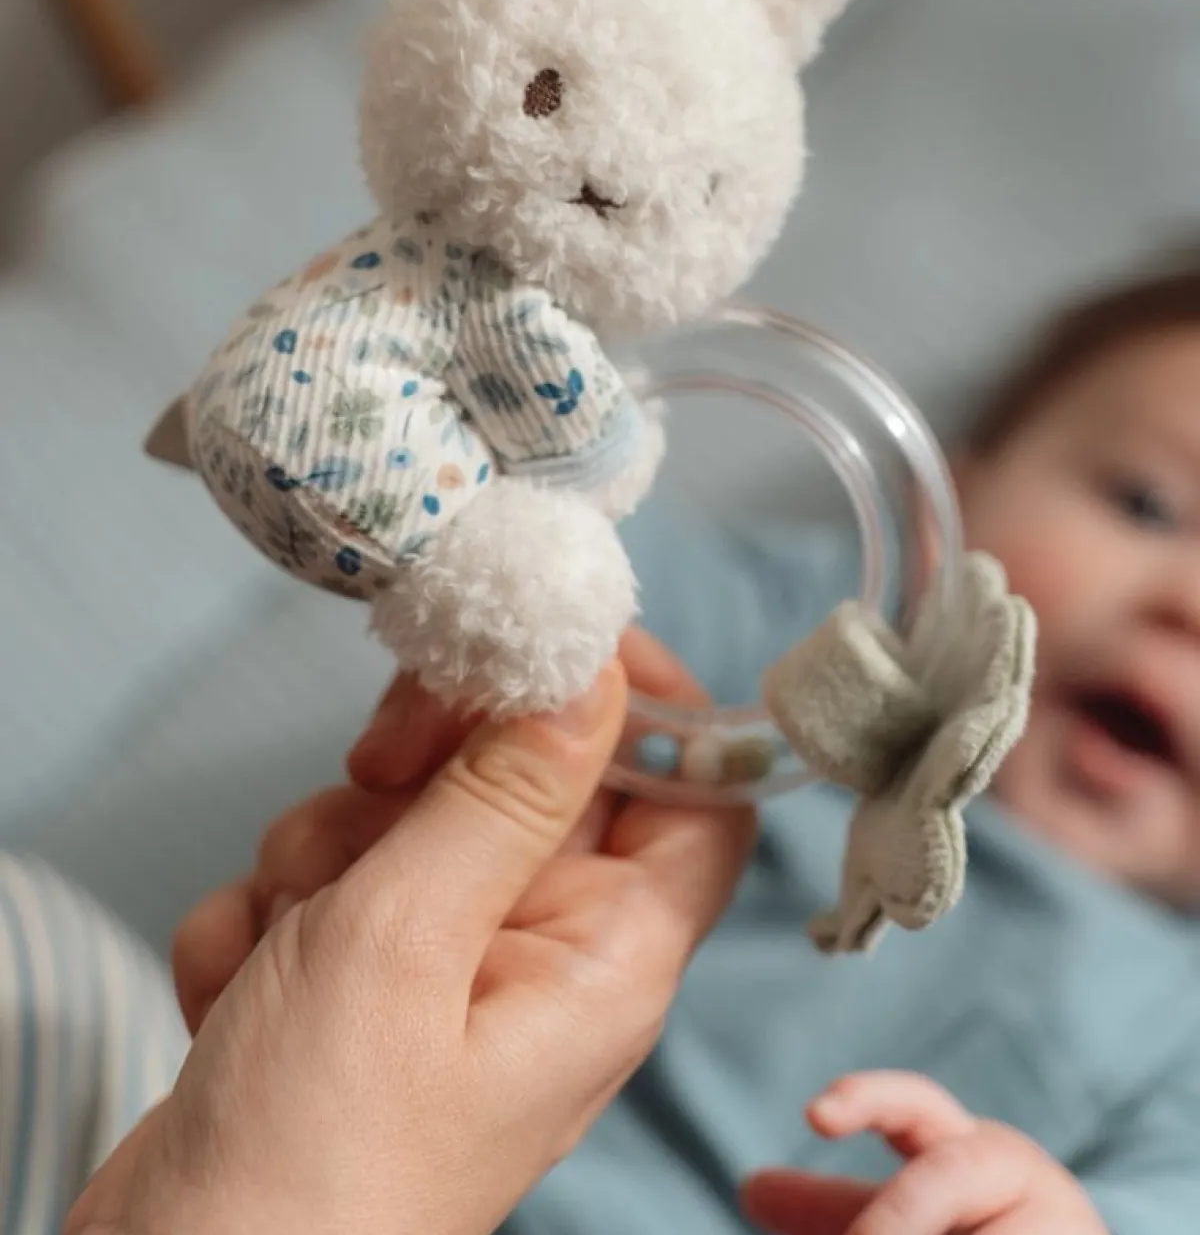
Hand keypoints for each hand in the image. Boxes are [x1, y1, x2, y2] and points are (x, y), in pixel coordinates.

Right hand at [171, 627, 719, 1032]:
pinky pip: (325, 880)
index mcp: (608, 953)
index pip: (693, 785)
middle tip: (377, 777)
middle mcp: (541, 955)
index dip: (636, 700)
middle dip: (426, 770)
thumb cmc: (314, 1156)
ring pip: (404, 819)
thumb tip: (596, 673)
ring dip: (322, 854)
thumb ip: (505, 793)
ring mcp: (442, 971)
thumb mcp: (409, 941)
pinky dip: (265, 920)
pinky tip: (237, 993)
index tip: (542, 645)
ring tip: (286, 950)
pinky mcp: (353, 987)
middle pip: (525, 776)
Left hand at [742, 1071, 1104, 1233]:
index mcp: (960, 1147)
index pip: (913, 1105)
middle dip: (895, 1219)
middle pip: (943, 1176)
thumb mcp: (905, 1221)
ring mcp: (1055, 1216)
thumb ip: (835, 1208)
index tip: (815, 1115)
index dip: (866, 1100)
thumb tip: (752, 1188)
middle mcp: (1010, 1169)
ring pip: (981, 1229)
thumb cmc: (977, 1233)